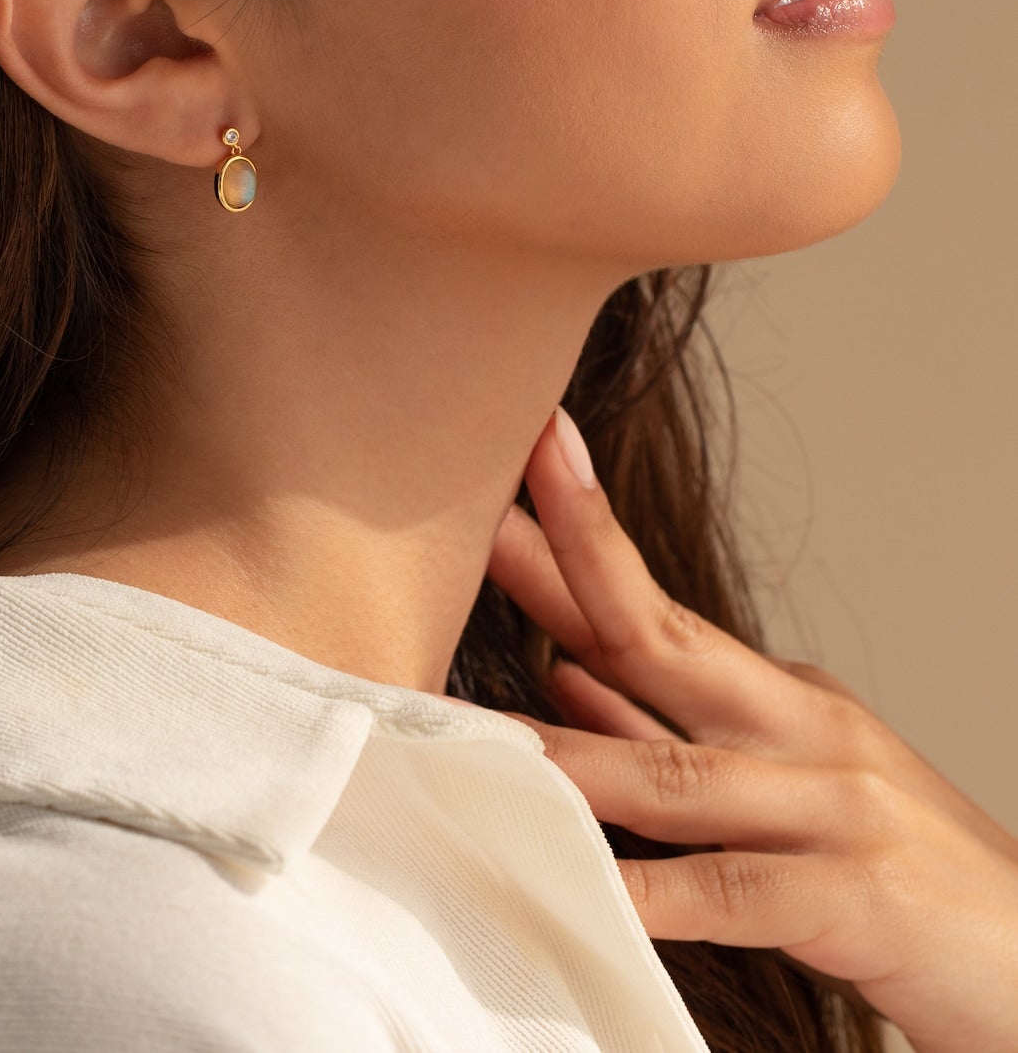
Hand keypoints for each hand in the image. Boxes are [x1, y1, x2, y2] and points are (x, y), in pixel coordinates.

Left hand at [481, 406, 1017, 1052]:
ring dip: (572, 752)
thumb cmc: (893, 871)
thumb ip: (669, 736)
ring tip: (478, 731)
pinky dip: (655, 893)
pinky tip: (593, 889)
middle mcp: (801, 731)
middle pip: (662, 639)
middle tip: (479, 516)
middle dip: (573, 569)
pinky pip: (734, 893)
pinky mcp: (857, 898)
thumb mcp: (781, 784)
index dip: (580, 539)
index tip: (515, 473)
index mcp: (776, 698)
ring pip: (676, 773)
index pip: (653, 608)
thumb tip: (564, 674)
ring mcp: (832, 807)